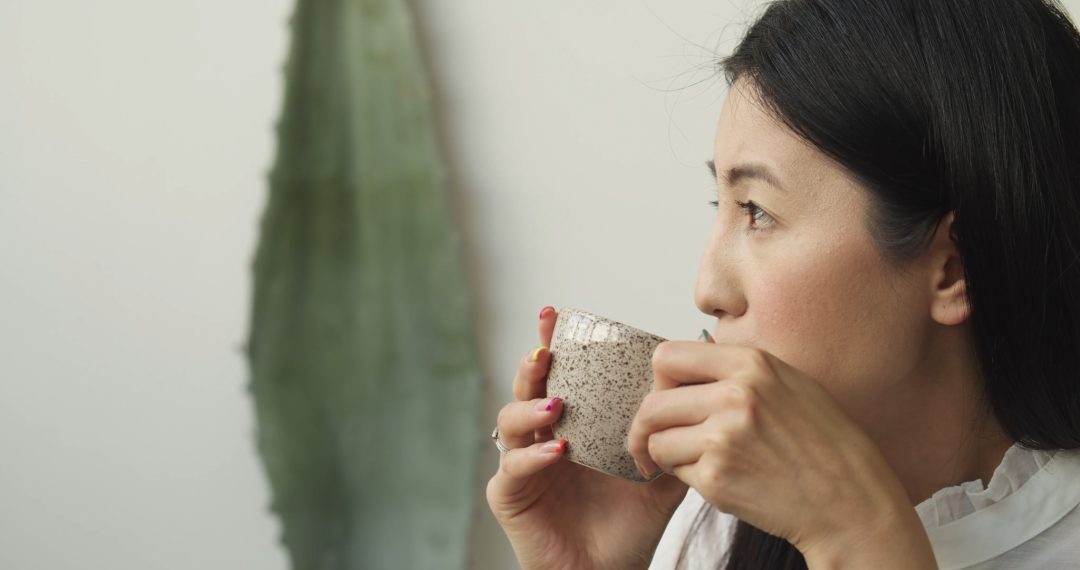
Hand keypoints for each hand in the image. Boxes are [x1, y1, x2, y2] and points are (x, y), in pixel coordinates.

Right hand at [485, 308, 689, 569]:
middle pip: (527, 386)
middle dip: (534, 361)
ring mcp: (522, 464)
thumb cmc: (630, 526)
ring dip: (531, 405)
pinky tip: (558, 451)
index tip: (557, 314)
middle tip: (548, 347)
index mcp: (572, 425)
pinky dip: (532, 456)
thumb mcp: (660, 476)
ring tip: (557, 404)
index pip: (560, 375)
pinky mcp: (509, 494)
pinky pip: (512, 467)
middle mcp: (542, 437)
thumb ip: (674, 437)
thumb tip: (703, 392)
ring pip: (510, 420)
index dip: (554, 343)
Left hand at [626, 342, 935, 567]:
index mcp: (751, 363)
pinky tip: (718, 480)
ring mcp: (724, 436)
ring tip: (694, 463)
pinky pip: (676, 473)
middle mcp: (735, 394)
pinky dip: (687, 479)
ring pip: (657, 440)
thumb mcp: (788, 384)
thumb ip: (737, 372)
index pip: (668, 356)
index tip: (665, 399)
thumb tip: (683, 370)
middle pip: (652, 402)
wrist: (850, 500)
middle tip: (651, 441)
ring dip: (666, 455)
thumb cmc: (822, 445)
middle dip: (646, 426)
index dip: (659, 381)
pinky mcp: (718, 477)